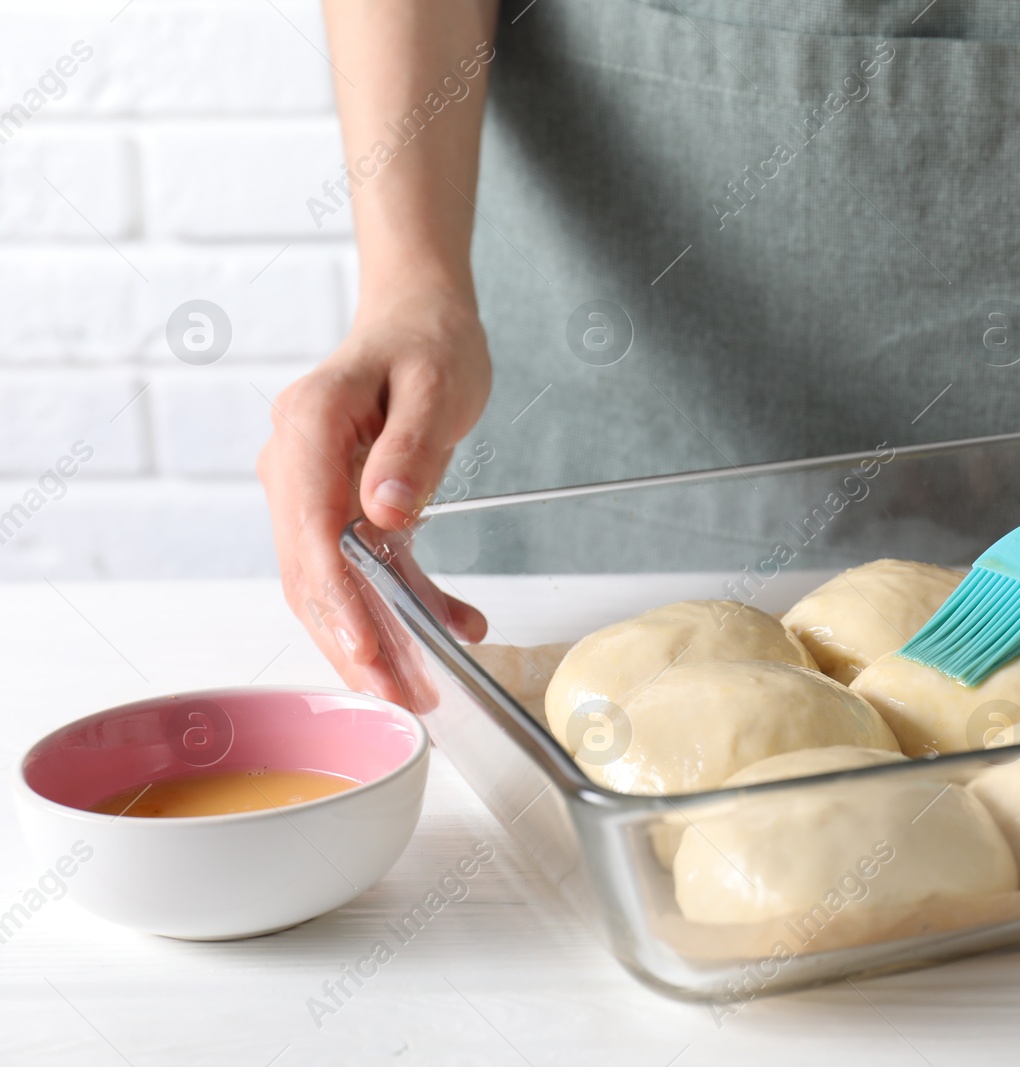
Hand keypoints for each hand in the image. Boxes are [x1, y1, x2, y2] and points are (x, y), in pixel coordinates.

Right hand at [258, 289, 491, 702]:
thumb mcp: (438, 383)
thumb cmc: (427, 339)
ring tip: (421, 687)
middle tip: (404, 696)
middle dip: (356, 642)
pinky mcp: (334, 506)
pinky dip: (397, 605)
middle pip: (312, 572)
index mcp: (308, 427)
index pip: (311, 529)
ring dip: (372, 639)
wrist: (416, 315)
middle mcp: (293, 463)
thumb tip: (384, 512)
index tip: (369, 648)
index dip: (338, 598)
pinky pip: (359, 569)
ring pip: (329, 584)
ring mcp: (307, 489)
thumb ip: (412, 447)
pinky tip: (450, 623)